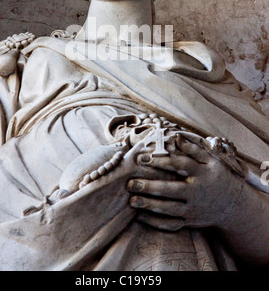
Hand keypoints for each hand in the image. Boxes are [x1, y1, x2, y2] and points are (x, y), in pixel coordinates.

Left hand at [127, 135, 244, 230]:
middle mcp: (196, 193)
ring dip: (149, 205)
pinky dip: (155, 222)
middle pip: (171, 190)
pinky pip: (171, 224)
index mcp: (201, 174)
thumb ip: (193, 149)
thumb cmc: (217, 176)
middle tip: (130, 183)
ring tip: (132, 200)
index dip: (161, 161)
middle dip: (150, 187)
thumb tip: (175, 137)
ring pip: (169, 210)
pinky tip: (140, 216)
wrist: (232, 205)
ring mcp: (193, 209)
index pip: (180, 166)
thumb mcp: (211, 160)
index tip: (142, 158)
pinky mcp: (190, 222)